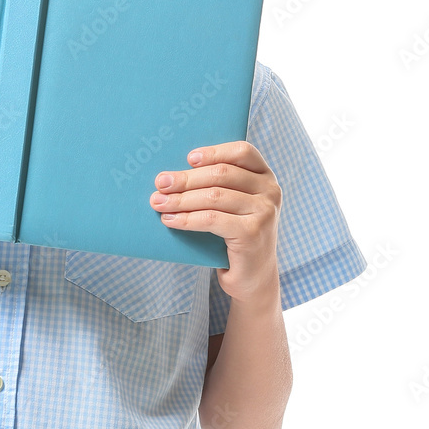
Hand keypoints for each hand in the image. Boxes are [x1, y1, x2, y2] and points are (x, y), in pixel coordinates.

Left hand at [150, 141, 281, 302]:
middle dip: (186, 178)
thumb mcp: (232, 204)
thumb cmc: (235, 234)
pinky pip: (211, 219)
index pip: (242, 152)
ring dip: (181, 200)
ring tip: (158, 203)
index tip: (188, 158)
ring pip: (214, 196)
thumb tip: (172, 173)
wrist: (253, 277)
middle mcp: (270, 191)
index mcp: (265, 176)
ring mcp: (264, 212)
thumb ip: (217, 184)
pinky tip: (170, 220)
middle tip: (160, 183)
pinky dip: (187, 219)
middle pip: (222, 174)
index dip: (214, 152)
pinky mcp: (252, 234)